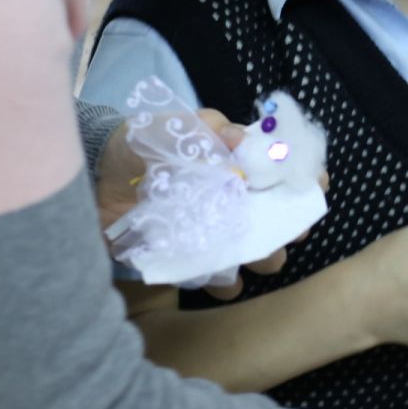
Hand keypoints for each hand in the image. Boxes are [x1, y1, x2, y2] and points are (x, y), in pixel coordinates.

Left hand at [94, 110, 294, 300]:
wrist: (92, 180)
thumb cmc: (136, 145)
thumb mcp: (167, 126)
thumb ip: (203, 129)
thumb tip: (239, 138)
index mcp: (235, 161)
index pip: (283, 168)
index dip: (304, 177)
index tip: (315, 187)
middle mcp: (232, 198)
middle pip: (277, 215)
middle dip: (289, 226)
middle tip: (288, 232)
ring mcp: (213, 229)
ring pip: (254, 249)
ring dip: (263, 256)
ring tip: (257, 260)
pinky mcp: (189, 256)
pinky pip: (217, 276)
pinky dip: (226, 283)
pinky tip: (224, 282)